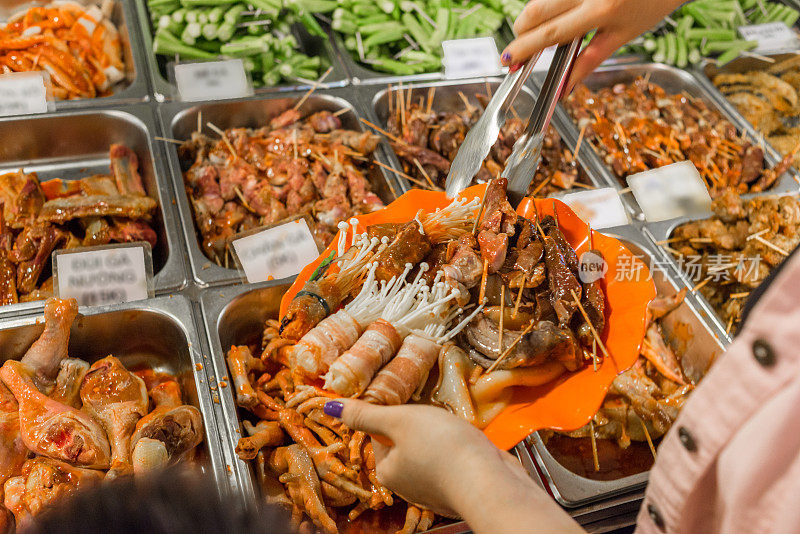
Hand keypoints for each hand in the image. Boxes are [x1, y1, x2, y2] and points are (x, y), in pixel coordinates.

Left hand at [329, 399, 519, 515]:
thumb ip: (367, 413)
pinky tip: (468, 441)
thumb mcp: (400, 420)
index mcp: (387, 470)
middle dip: (420, 421)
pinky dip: (459, 447)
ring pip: (431, 448)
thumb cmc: (444, 449)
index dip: (393, 411)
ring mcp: (434, 487)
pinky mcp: (459, 484)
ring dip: (442, 432)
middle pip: (406, 439)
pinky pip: (452, 458)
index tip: (409, 399)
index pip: (379, 432)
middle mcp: (407, 483)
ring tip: (453, 424)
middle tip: (433, 410)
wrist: (492, 482)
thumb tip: (330, 406)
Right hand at [501, 0, 683, 88]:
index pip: (551, 32)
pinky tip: (559, 13)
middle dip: (521, 32)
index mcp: (601, 10)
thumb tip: (565, 87)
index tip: (508, 61)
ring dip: (535, 17)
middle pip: (535, 10)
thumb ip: (589, 61)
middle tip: (519, 49)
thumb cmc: (652, 3)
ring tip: (544, 31)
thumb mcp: (622, 37)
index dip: (524, 48)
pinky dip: (549, 5)